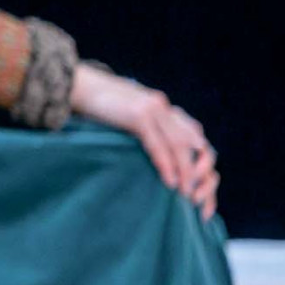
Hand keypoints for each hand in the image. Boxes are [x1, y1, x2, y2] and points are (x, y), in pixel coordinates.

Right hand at [70, 64, 218, 219]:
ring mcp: (154, 109)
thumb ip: (150, 131)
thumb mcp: (131, 118)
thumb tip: (161, 159)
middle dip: (201, 173)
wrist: (80, 85)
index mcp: (166, 109)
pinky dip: (167, 164)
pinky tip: (170, 181)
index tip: (201, 189)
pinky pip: (158, 144)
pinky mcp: (139, 114)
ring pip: (180, 145)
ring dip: (186, 172)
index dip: (204, 164)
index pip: (196, 138)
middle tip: (198, 199)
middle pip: (195, 144)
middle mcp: (165, 108)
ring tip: (186, 195)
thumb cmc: (102, 106)